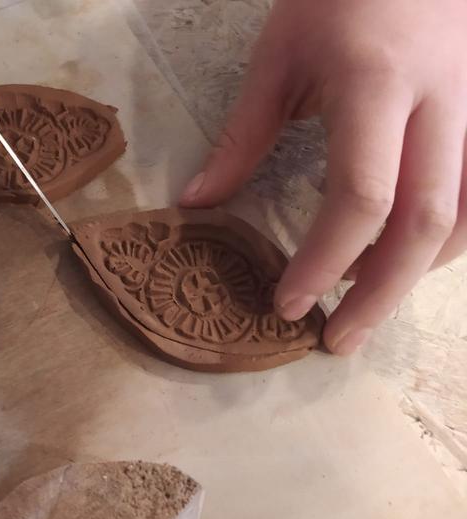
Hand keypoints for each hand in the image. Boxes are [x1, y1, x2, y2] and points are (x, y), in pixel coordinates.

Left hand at [180, 0, 466, 354]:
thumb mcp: (277, 59)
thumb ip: (240, 137)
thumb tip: (196, 205)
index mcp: (377, 84)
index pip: (360, 196)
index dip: (324, 260)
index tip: (287, 304)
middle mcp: (442, 103)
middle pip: (423, 225)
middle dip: (378, 296)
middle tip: (336, 341)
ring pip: (464, 218)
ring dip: (415, 274)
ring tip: (364, 304)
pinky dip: (446, 242)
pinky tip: (408, 261)